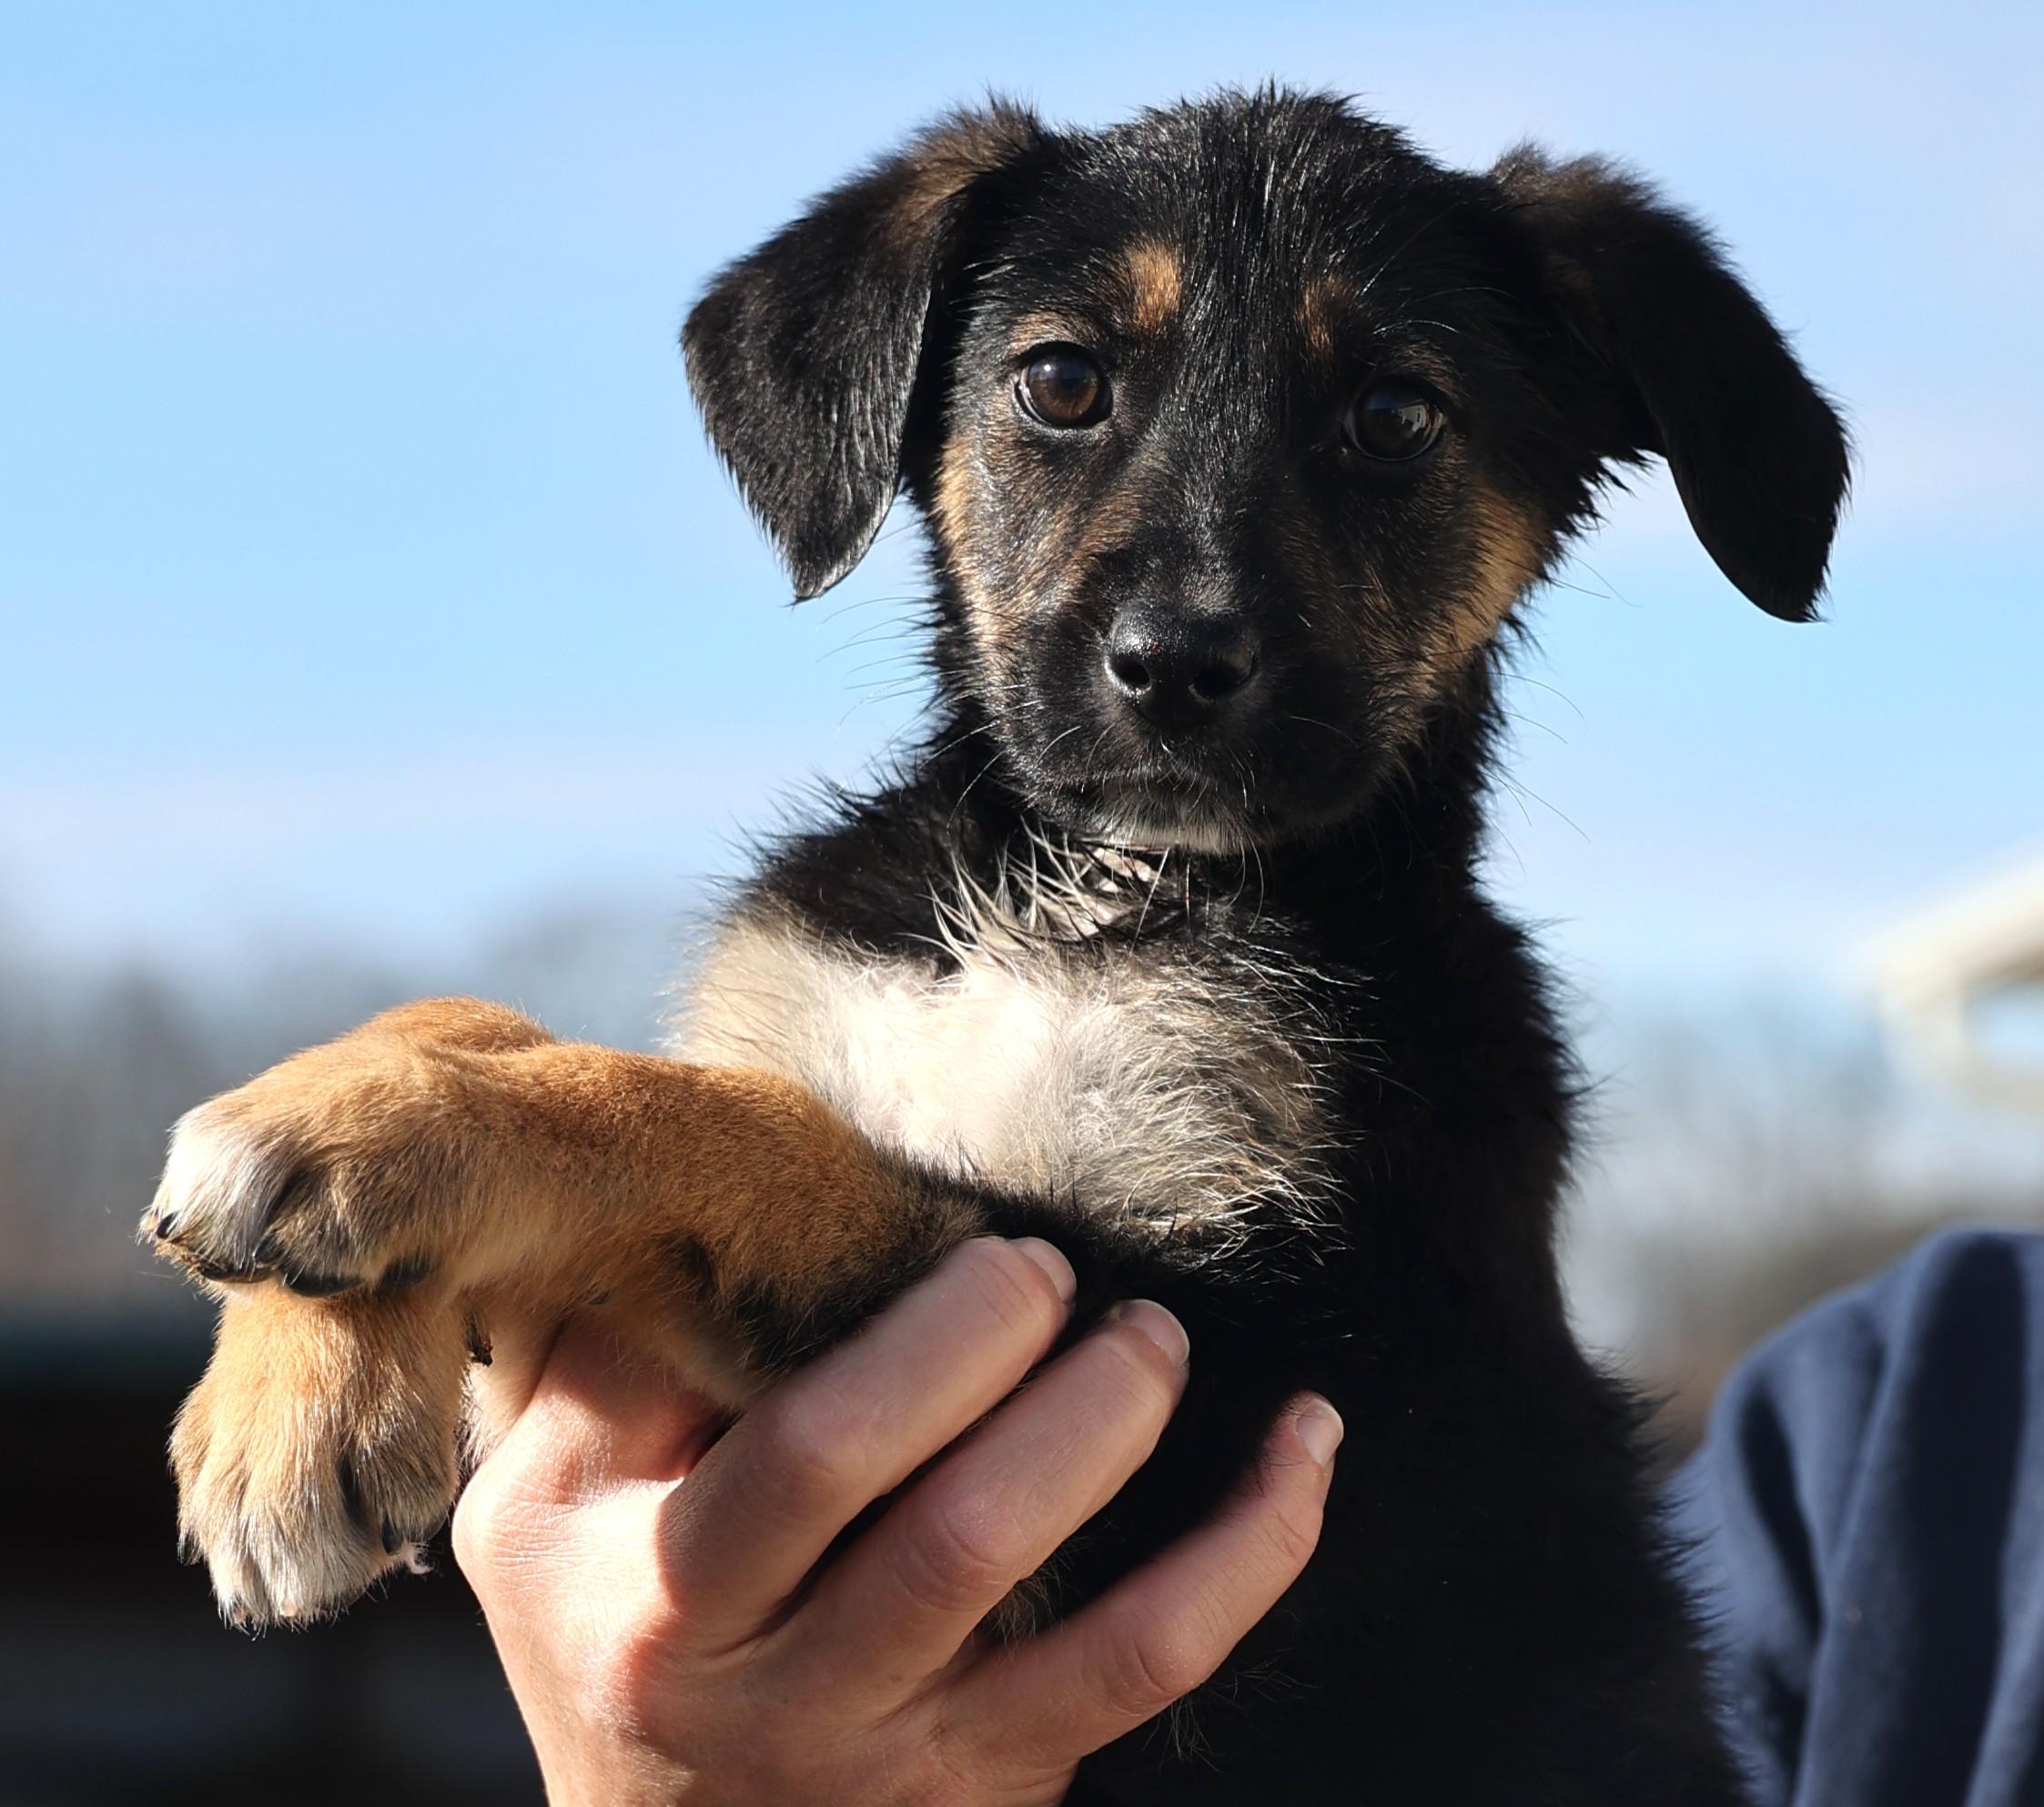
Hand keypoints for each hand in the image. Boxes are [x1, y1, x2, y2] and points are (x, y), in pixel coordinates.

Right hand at [453, 1236, 1341, 1805]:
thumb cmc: (603, 1627)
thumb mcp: (541, 1503)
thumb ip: (611, 1365)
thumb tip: (729, 1212)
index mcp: (669, 1602)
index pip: (813, 1455)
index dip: (933, 1343)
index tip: (996, 1256)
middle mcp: (793, 1700)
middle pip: (957, 1542)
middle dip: (1053, 1389)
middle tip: (1076, 1279)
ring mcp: (912, 1757)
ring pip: (1085, 1632)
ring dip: (1147, 1466)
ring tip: (1162, 1343)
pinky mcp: (1006, 1780)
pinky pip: (1150, 1677)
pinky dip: (1253, 1560)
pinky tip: (1304, 1450)